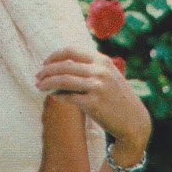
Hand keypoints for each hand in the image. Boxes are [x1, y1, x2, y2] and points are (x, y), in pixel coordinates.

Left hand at [35, 48, 150, 154]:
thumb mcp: (107, 76)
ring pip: (62, 81)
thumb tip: (58, 66)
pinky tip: (54, 96)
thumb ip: (88, 68)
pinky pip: (68, 97)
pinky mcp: (93, 103)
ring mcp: (97, 87)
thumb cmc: (117, 97)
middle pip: (63, 66)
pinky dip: (58, 96)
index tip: (45, 63)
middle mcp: (100, 71)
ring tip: (39, 87)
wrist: (134, 120)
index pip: (71, 51)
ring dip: (47, 83)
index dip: (54, 56)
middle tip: (37, 77)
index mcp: (102, 60)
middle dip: (46, 71)